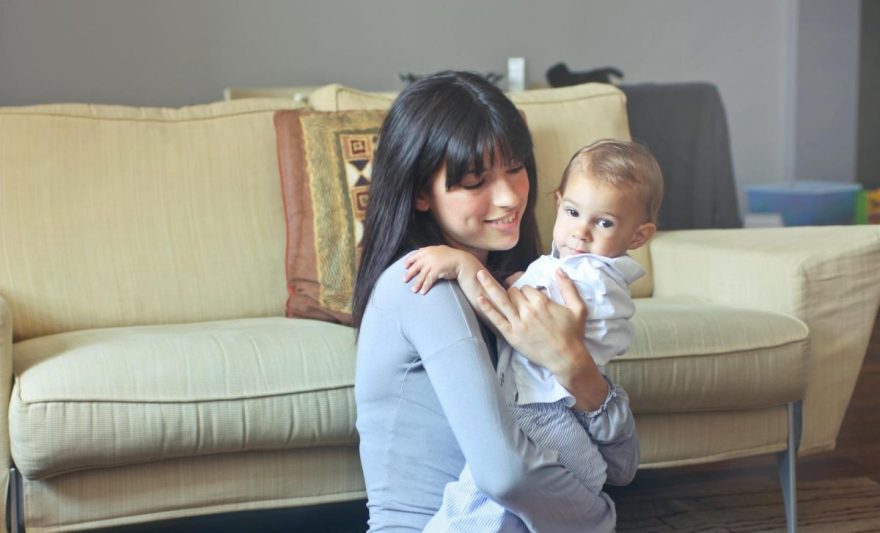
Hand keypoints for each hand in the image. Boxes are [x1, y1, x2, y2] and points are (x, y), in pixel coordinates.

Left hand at [404, 246, 475, 294]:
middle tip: (404, 280)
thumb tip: (419, 250)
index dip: (409, 262)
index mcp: (428, 250)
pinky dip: (425, 287)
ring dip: (417, 284)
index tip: (405, 267)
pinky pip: (429, 280)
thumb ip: (429, 250)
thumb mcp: (439, 249)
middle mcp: (428, 256)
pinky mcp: (436, 271)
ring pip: (421, 275)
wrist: (462, 260)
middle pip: (415, 266)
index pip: (415, 256)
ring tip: (413, 290)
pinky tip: (422, 292)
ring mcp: (432, 264)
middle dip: (409, 274)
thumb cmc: (451, 256)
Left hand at [475, 268, 608, 409]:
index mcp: (542, 302)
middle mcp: (527, 311)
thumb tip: (559, 269)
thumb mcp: (578, 308)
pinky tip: (479, 299)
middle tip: (517, 297)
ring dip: (489, 285)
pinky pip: (497, 319)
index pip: (527, 288)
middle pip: (513, 292)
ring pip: (501, 299)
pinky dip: (487, 308)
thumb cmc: (573, 333)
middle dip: (514, 291)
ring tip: (478, 274)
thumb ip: (569, 287)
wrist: (566, 358)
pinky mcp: (511, 335)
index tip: (530, 296)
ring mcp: (518, 323)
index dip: (527, 290)